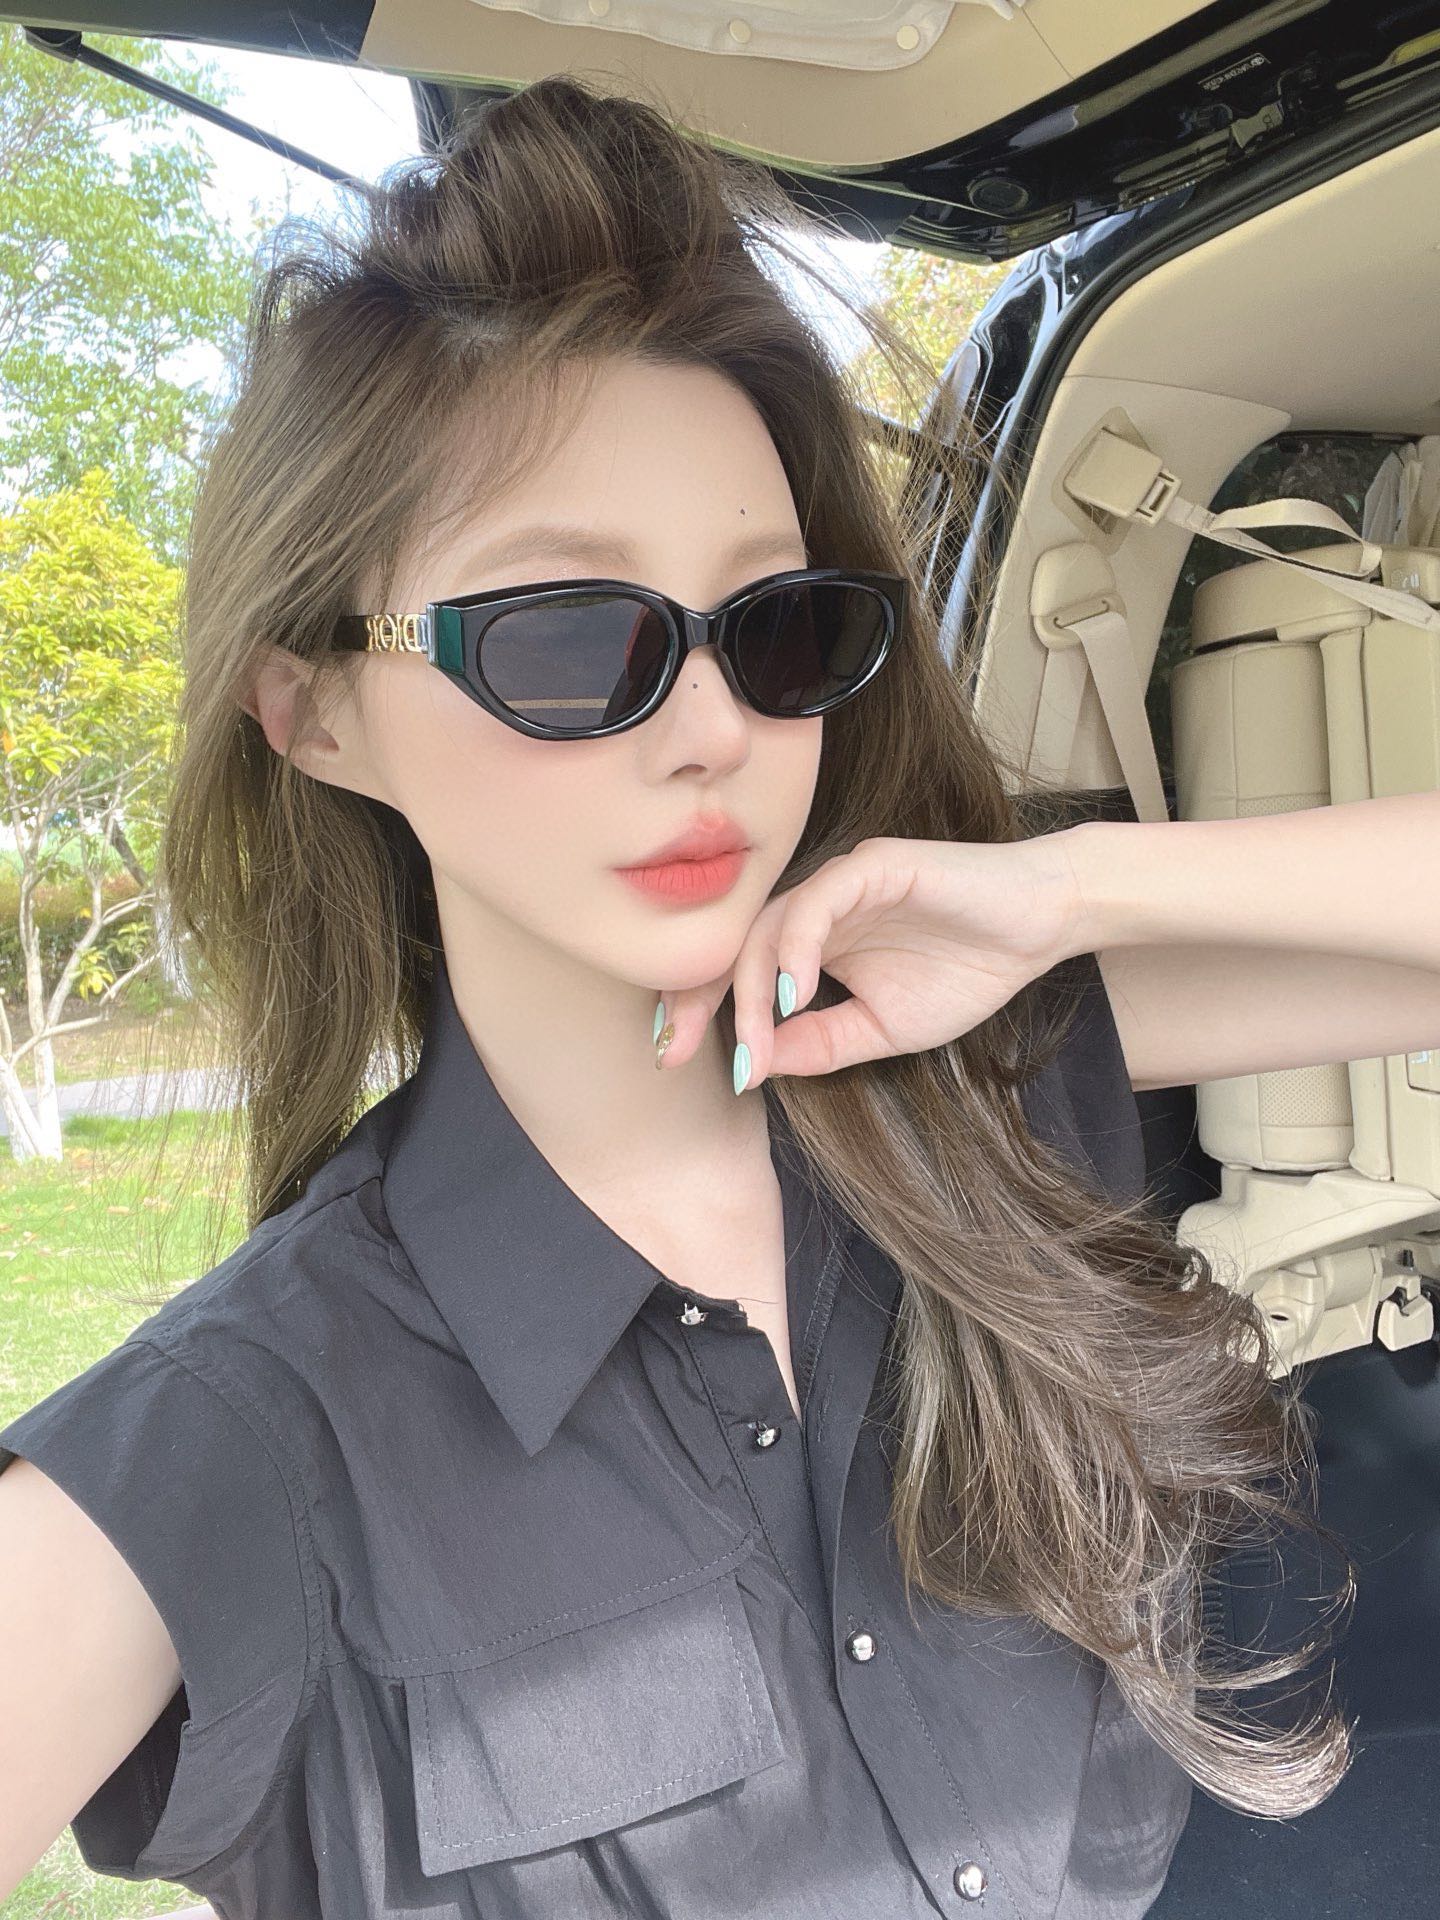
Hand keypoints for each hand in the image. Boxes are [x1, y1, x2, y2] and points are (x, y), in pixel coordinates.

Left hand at [654, 830, 1086, 1088]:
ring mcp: (838, 883)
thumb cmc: (966, 969)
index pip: (734, 972)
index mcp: (809, 943)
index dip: (698, 1011)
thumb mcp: (881, 1029)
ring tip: (752, 1038)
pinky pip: (816, 902)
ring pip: (766, 926)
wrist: (1038, 928)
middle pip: (731, 946)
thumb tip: (757, 1066)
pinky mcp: (871, 866)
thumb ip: (821, 1045)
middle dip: (697, 999)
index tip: (673, 1060)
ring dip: (748, 986)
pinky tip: (792, 994)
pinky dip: (796, 948)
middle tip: (676, 1052)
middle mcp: (812, 908)